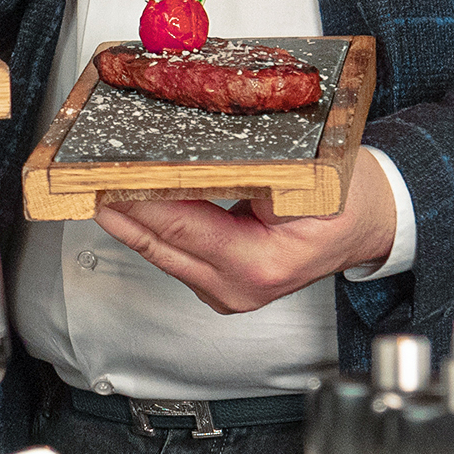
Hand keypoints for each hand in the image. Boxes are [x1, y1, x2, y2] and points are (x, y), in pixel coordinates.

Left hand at [91, 152, 396, 314]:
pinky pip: (173, 249)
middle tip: (80, 172)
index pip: (181, 227)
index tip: (104, 174)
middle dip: (117, 205)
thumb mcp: (307, 173)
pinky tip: (131, 195)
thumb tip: (189, 162)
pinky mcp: (220, 283)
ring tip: (95, 176)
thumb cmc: (349, 197)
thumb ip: (250, 173)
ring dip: (128, 212)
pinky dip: (151, 222)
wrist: (373, 221)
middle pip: (158, 242)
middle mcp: (238, 287)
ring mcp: (227, 291)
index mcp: (261, 264)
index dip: (137, 198)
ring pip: (159, 248)